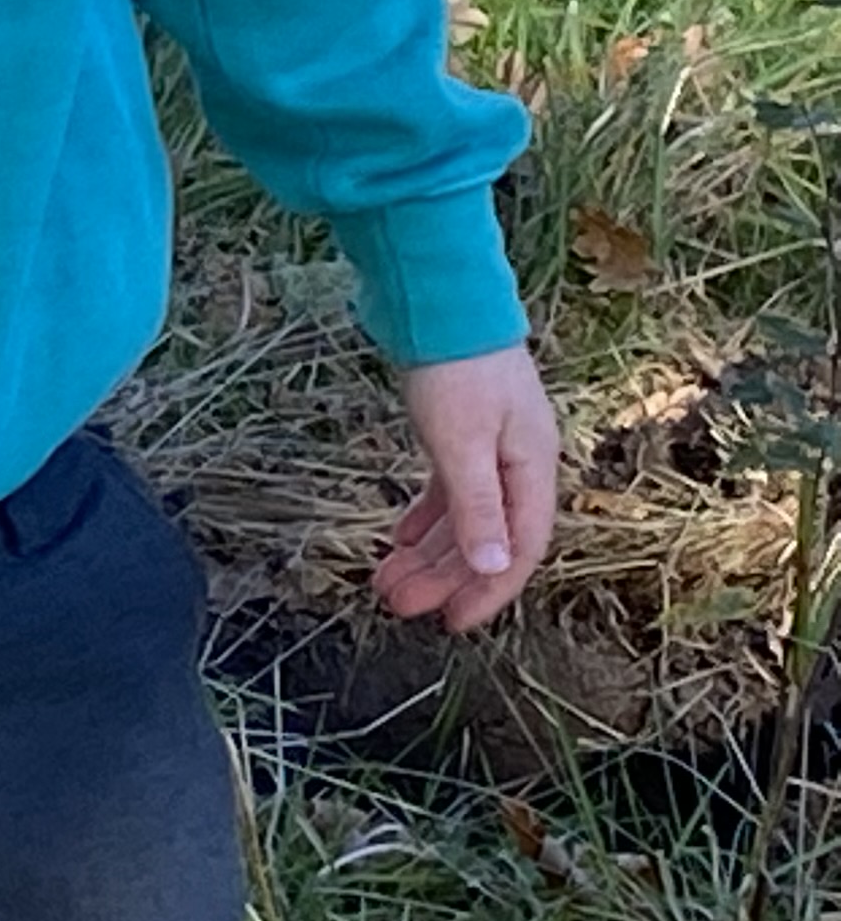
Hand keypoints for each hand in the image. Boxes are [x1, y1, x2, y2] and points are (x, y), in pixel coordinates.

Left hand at [373, 342, 558, 632]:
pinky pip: (448, 489)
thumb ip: (477, 505)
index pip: (519, 547)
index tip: (451, 623)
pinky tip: (399, 539)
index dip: (487, 590)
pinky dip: (425, 516)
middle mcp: (518, 462)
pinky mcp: (461, 430)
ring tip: (387, 582)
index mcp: (532, 468)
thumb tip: (492, 568)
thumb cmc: (455, 366)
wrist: (439, 297)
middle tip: (396, 605)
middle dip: (443, 576)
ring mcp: (491, 445)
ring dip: (428, 552)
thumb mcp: (463, 441)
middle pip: (485, 536)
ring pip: (463, 516)